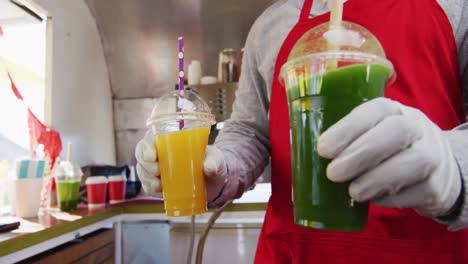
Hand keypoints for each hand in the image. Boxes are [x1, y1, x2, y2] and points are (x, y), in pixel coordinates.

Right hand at [135, 131, 227, 202]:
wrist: (214, 181)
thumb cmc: (213, 163)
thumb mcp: (216, 159)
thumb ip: (214, 162)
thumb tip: (208, 167)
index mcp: (170, 140)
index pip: (150, 139)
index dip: (146, 145)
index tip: (152, 155)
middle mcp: (159, 153)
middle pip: (141, 155)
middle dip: (145, 164)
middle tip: (157, 170)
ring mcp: (157, 169)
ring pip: (142, 171)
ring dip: (146, 178)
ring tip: (158, 184)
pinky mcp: (158, 184)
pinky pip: (148, 186)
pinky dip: (150, 189)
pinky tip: (159, 191)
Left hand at [317, 98, 461, 216]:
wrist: (436, 170)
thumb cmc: (387, 149)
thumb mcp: (370, 134)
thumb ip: (344, 138)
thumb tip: (301, 151)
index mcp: (393, 111)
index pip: (375, 109)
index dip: (348, 128)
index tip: (323, 148)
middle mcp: (417, 127)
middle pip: (396, 132)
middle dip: (360, 153)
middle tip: (333, 173)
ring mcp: (432, 154)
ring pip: (413, 162)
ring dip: (376, 179)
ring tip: (352, 192)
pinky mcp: (438, 185)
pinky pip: (417, 191)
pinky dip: (392, 198)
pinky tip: (373, 199)